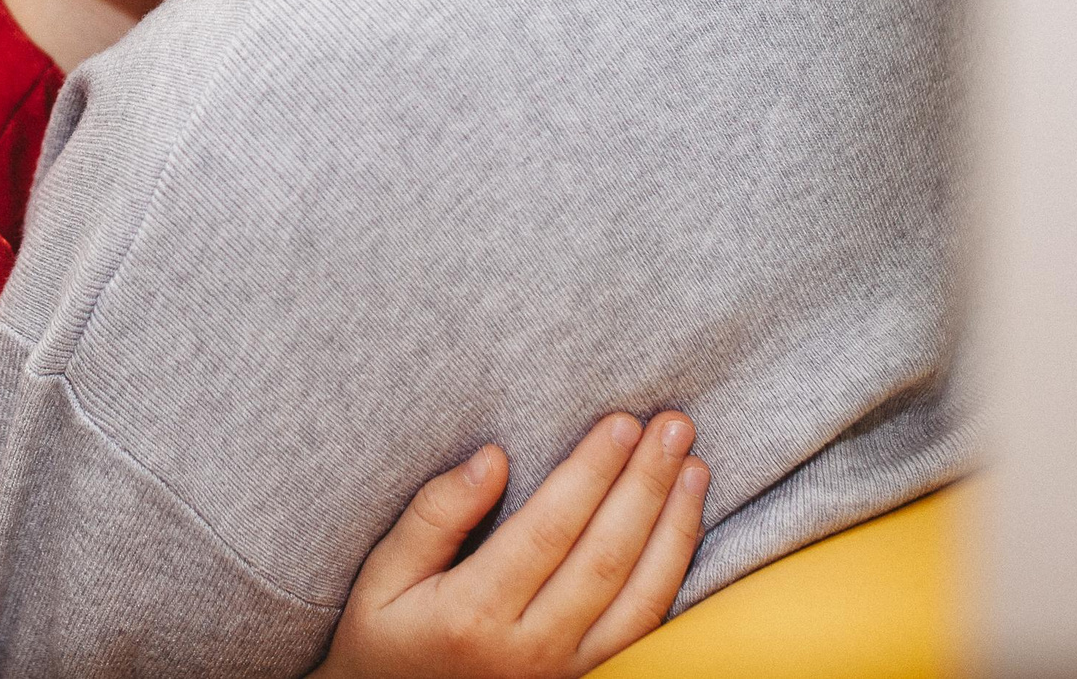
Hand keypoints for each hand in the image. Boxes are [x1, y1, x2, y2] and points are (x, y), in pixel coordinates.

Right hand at [312, 412, 709, 678]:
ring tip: (695, 467)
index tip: (620, 423)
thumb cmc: (383, 638)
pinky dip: (674, 576)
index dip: (591, 473)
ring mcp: (565, 672)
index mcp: (473, 614)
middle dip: (646, 485)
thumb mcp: (381, 575)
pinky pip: (645, 631)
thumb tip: (492, 458)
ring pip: (640, 597)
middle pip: (606, 557)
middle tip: (674, 425)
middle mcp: (529, 649)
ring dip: (675, 527)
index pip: (549, 530)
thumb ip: (433, 515)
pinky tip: (684, 529)